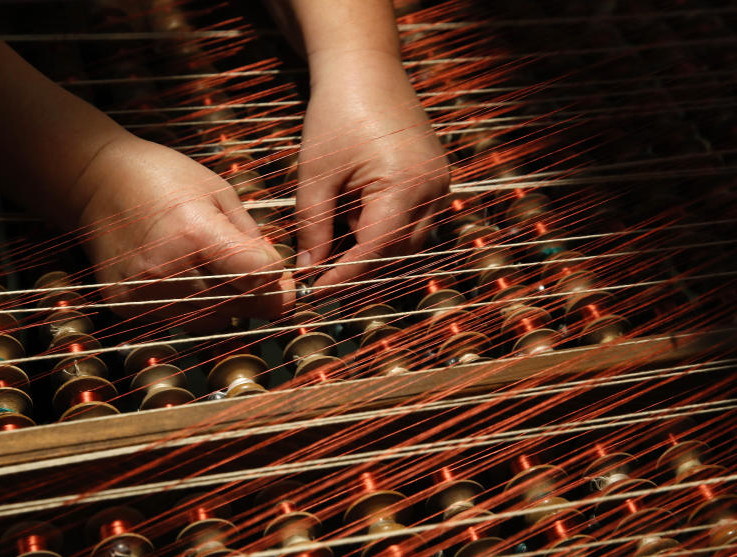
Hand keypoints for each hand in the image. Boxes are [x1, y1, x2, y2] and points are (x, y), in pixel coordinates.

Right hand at [73, 134, 293, 329]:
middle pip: (240, 306)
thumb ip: (253, 240)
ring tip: (215, 272)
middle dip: (258, 296)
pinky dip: (195, 308)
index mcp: (196, 232)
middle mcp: (168, 269)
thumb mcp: (220, 193)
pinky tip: (185, 279)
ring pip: (213, 321)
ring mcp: (143, 293)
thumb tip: (279, 280)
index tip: (284, 283)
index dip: (281, 286)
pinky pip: (181, 322)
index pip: (259, 280)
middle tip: (253, 276)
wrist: (97, 182)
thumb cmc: (164, 179)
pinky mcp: (126, 307)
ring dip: (228, 305)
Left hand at [295, 50, 449, 291]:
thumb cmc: (336, 114)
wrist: (366, 70)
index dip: (346, 277)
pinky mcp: (434, 183)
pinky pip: (413, 224)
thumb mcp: (315, 175)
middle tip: (321, 285)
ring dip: (373, 256)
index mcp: (405, 185)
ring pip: (409, 244)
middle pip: (399, 254)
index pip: (377, 250)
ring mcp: (439, 187)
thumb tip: (309, 271)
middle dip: (361, 273)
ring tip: (334, 260)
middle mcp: (432, 190)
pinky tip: (353, 234)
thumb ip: (313, 227)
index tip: (317, 294)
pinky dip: (384, 236)